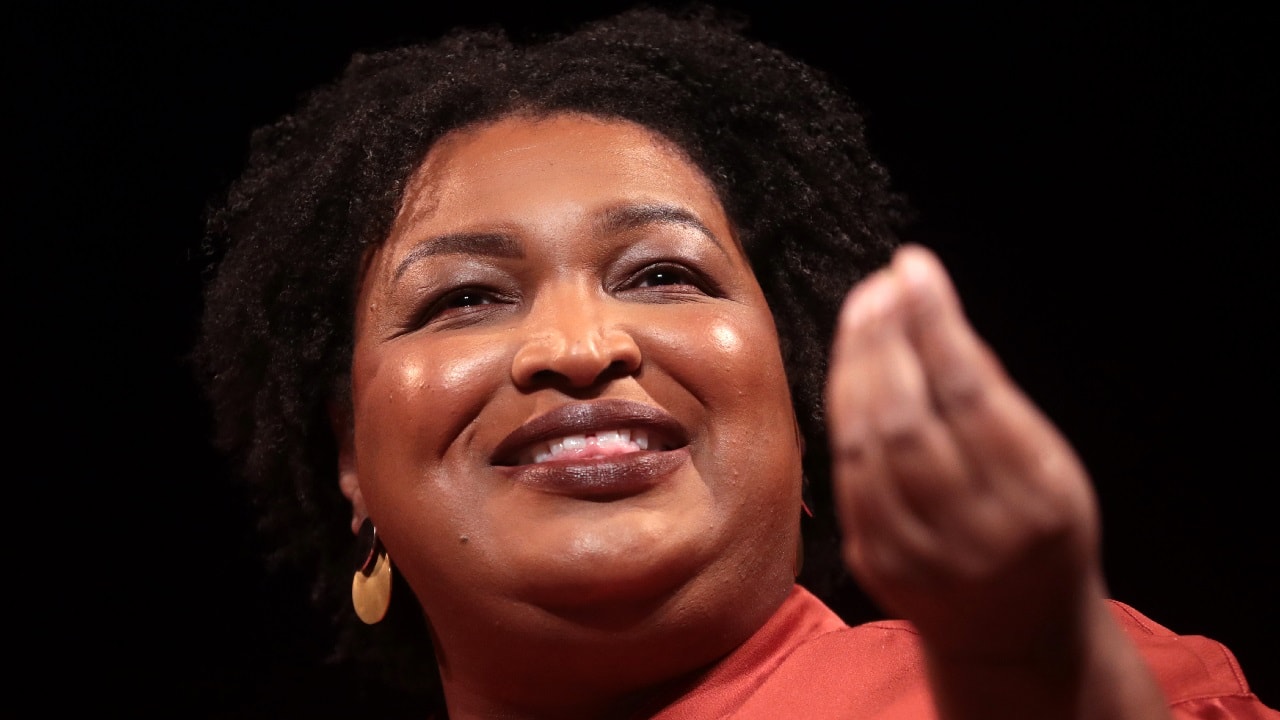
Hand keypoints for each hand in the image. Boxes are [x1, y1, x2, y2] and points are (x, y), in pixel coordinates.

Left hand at [826, 244, 1103, 661]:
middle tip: (880, 286)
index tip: (915, 267)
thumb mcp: (1051, 465)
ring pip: (866, 444)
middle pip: (905, 417)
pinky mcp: (876, 562)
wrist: (1016, 633)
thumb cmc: (1040, 529)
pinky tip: (853, 371)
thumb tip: (930, 314)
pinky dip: (846, 414)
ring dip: (857, 367)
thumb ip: (992, 397)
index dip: (933, 322)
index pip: (969, 392)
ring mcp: (919, 553)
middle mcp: (977, 530)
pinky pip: (848, 475)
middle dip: (883, 338)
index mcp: (1038, 498)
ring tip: (865, 313)